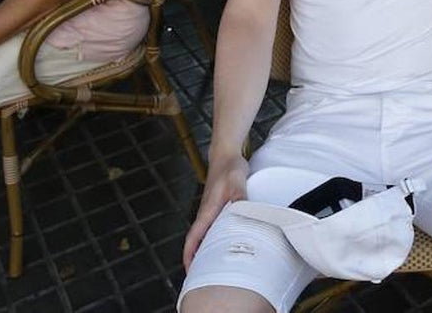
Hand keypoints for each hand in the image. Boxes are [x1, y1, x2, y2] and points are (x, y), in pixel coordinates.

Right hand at [182, 154, 248, 269]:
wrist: (225, 154)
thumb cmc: (230, 167)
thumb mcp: (237, 180)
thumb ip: (239, 195)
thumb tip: (242, 210)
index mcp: (207, 210)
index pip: (194, 237)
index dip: (190, 255)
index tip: (190, 270)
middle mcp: (205, 213)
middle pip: (197, 241)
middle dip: (197, 258)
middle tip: (205, 276)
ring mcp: (209, 210)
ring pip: (204, 235)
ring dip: (205, 249)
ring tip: (215, 266)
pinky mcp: (215, 207)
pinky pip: (211, 227)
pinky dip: (213, 238)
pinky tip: (225, 242)